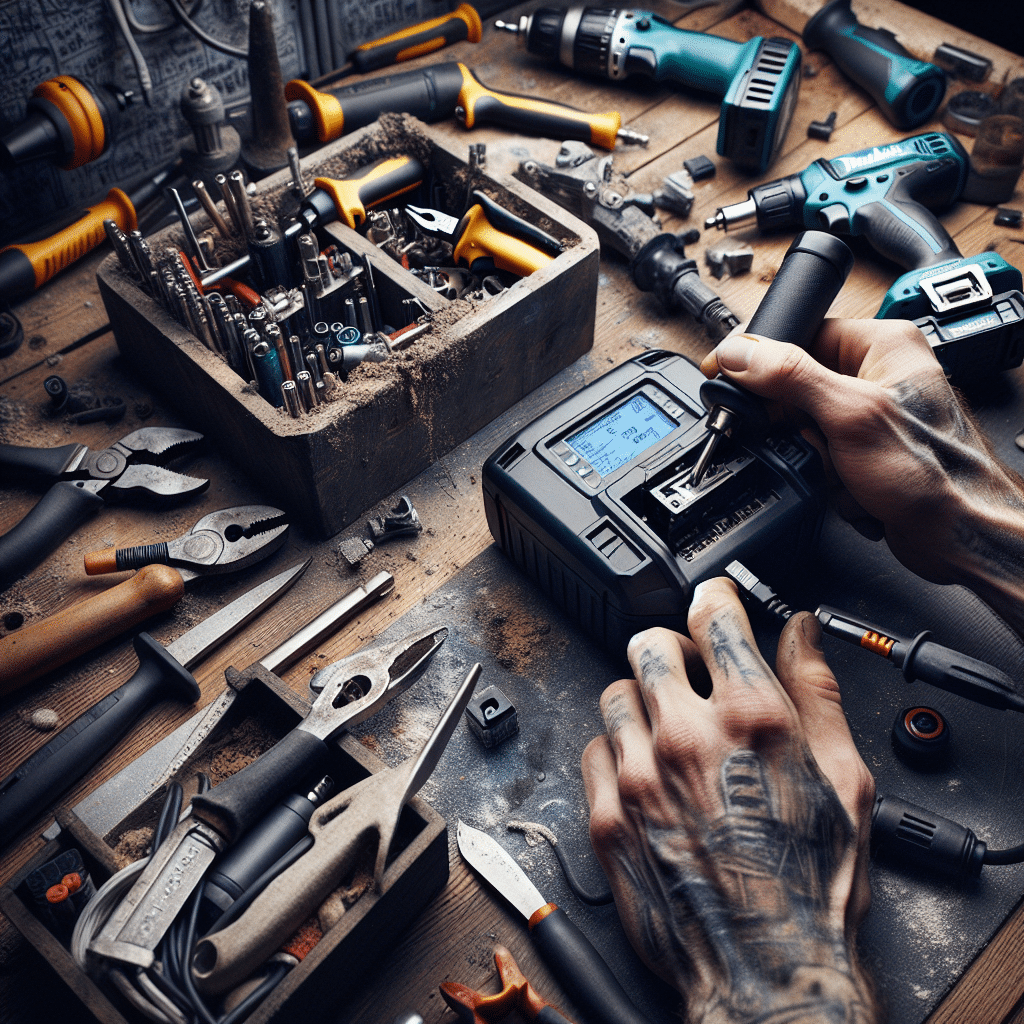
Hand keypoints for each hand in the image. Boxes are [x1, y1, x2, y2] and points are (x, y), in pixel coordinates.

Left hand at [582, 579, 878, 1023]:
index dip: (714, 595)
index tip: (713, 598)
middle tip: (688, 671)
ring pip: (616, 694)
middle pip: (648, 643)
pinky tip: (643, 772)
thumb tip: (801, 634)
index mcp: (752, 719)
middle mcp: (687, 738)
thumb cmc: (811, 887)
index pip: (714, 617)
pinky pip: (592, 749)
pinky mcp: (605, 815)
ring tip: (666, 729)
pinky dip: (615, 751)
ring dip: (641, 701)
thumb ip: (816, 692)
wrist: (766, 972)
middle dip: (671, 648)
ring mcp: (638, 776)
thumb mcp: (844, 780)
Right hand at [699, 319, 1023, 631]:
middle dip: (799, 430)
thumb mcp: (849, 416)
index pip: (801, 334)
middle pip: (796, 388)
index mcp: (882, 346)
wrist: (960, 535)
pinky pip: (819, 458)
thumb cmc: (934, 473)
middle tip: (818, 445)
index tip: (729, 378)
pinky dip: (828, 480)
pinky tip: (855, 488)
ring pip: (804, 430)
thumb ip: (790, 378)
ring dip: (815, 460)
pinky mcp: (865, 452)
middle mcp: (878, 375)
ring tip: (845, 471)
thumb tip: (741, 354)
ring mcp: (872, 416)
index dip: (761, 360)